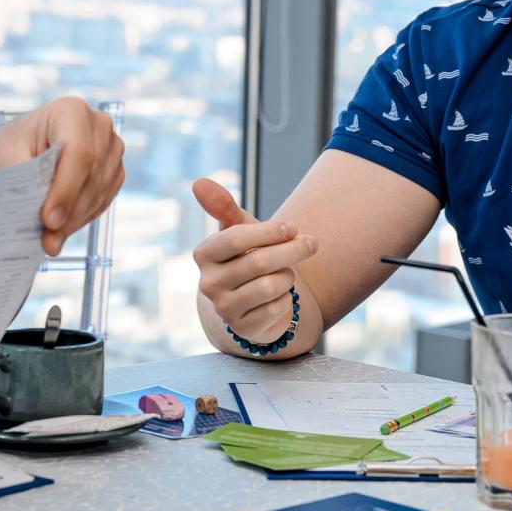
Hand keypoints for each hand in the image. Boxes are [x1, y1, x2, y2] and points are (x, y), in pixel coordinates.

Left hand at [0, 97, 124, 254]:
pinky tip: (62, 229)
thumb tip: (33, 217)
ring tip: (49, 240)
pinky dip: (82, 218)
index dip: (66, 189)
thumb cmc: (12, 146)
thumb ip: (20, 182)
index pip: (78, 152)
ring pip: (99, 191)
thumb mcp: (5, 156)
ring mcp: (111, 148)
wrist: (23, 146)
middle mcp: (98, 126)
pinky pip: (104, 199)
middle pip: (92, 175)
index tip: (48, 220)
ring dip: (75, 221)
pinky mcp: (114, 170)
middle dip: (69, 212)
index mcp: (70, 111)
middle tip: (47, 239)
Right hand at [191, 178, 316, 341]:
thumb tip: (199, 182)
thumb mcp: (239, 231)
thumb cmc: (246, 256)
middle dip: (291, 250)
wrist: (251, 301)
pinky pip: (277, 309)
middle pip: (258, 262)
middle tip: (312, 243)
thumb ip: (223, 207)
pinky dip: (286, 300)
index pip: (235, 238)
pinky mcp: (243, 328)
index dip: (269, 232)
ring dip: (288, 276)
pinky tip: (280, 297)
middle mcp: (208, 283)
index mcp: (204, 254)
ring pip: (270, 286)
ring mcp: (224, 308)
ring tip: (287, 273)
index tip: (292, 227)